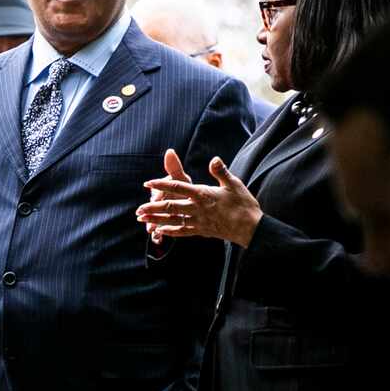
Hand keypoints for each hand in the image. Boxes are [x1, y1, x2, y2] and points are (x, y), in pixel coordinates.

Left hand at [137, 155, 262, 247]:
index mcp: (203, 194)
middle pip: (170, 206)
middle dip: (152, 208)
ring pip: (173, 220)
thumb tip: (214, 159)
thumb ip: (221, 171)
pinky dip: (170, 231)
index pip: (178, 187)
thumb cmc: (243, 204)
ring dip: (156, 219)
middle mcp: (197, 208)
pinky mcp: (201, 230)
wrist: (251, 228)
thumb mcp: (234, 184)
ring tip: (142, 219)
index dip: (161, 184)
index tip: (148, 183)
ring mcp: (198, 221)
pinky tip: (160, 231)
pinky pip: (183, 231)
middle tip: (138, 209)